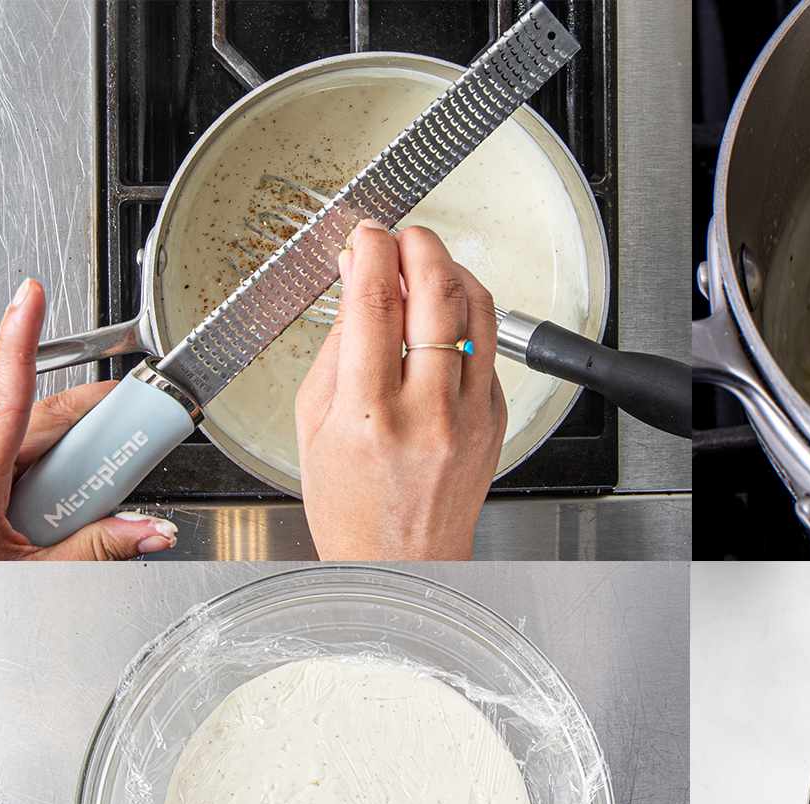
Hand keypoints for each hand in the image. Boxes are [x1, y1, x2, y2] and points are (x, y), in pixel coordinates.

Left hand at [0, 280, 178, 560]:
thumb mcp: (29, 578)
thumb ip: (95, 549)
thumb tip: (150, 529)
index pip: (5, 398)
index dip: (18, 339)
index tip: (28, 295)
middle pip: (42, 423)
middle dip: (96, 425)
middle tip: (146, 427)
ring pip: (34, 450)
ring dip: (75, 468)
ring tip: (97, 509)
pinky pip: (20, 471)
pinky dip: (53, 485)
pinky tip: (65, 518)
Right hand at [296, 221, 506, 559]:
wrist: (402, 562)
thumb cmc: (351, 505)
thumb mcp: (313, 424)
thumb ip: (336, 346)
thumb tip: (354, 280)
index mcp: (371, 413)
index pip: (375, 301)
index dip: (371, 250)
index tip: (366, 234)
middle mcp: (428, 411)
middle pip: (438, 293)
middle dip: (420, 245)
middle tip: (403, 236)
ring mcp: (470, 415)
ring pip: (479, 311)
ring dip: (453, 271)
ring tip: (427, 264)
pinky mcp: (495, 418)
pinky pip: (488, 348)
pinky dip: (468, 316)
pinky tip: (444, 314)